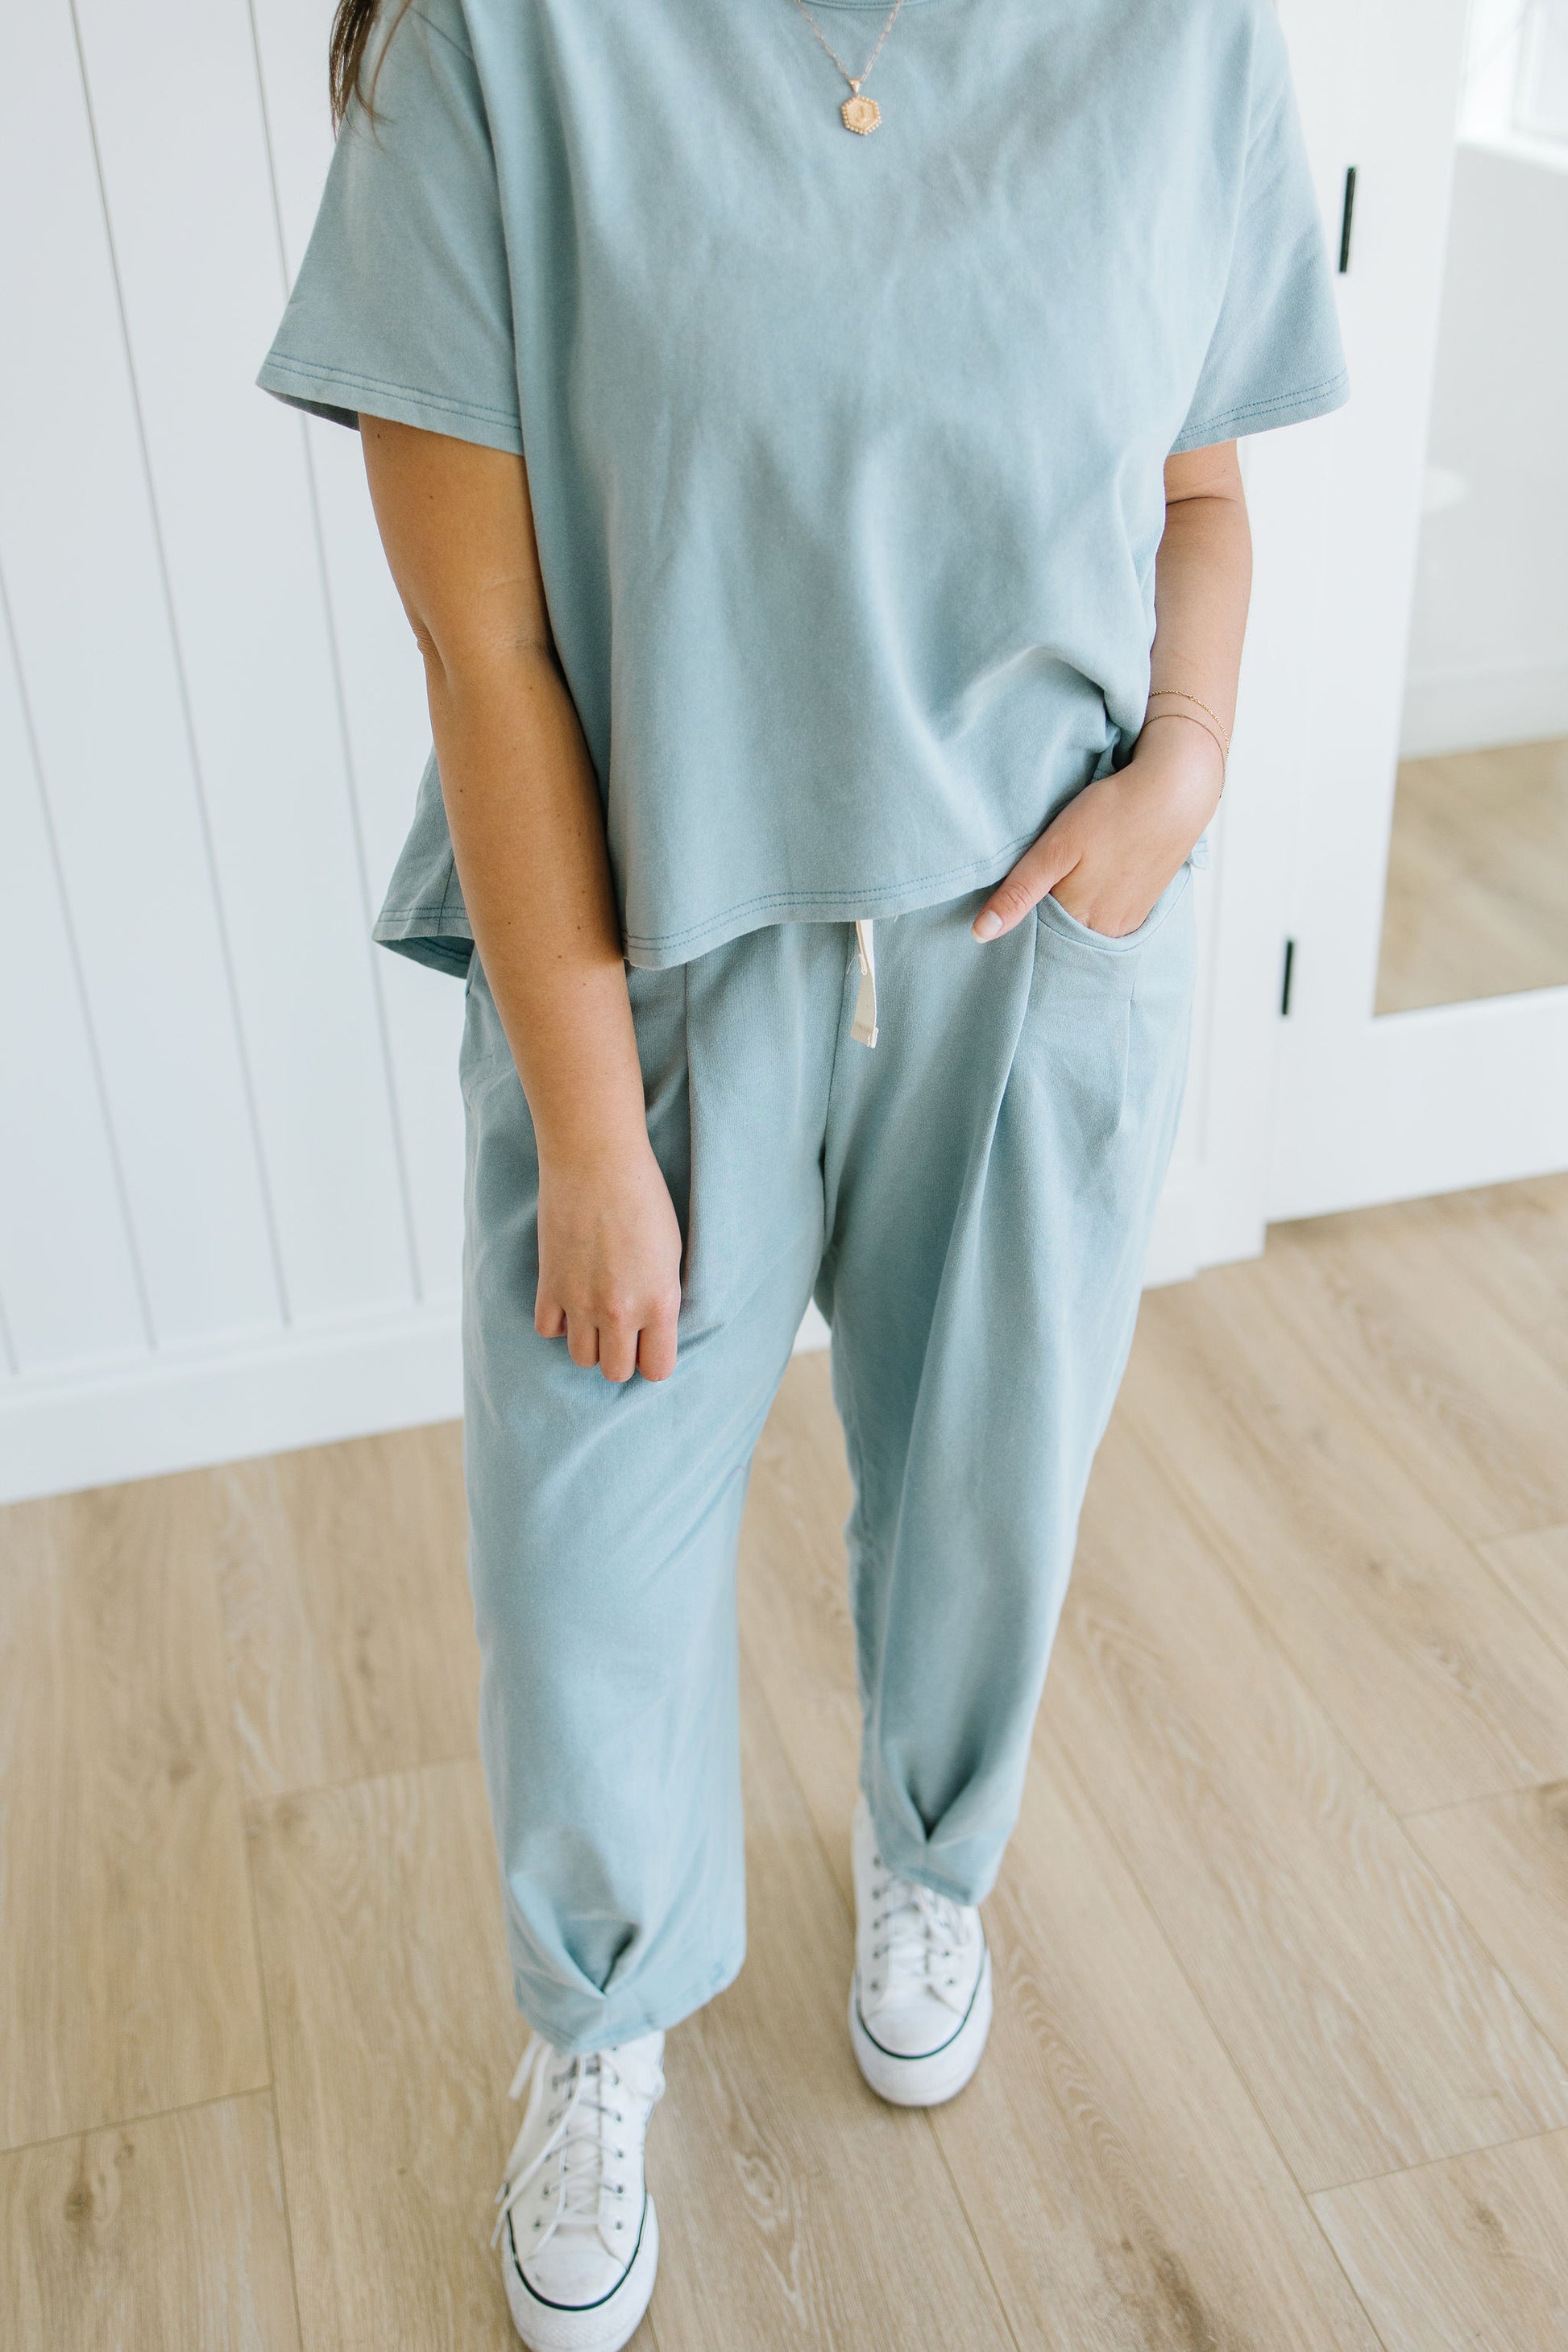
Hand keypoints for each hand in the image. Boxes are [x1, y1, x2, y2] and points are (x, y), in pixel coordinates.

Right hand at [535, 1131, 683, 1382]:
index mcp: (659, 1303)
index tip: (650, 1342)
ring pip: (581, 1357)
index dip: (653, 1359)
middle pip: (615, 1371)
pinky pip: (547, 1330)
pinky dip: (558, 1321)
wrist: (597, 1161)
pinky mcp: (549, 1285)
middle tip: (622, 1328)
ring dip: (589, 1341)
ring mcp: (580, 1301)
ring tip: (595, 1313)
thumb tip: (652, 1327)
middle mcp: (620, 1311)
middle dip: (620, 1355)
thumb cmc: (644, 1197)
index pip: (656, 1370)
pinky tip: (569, 1298)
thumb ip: (661, 1298)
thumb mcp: (672, 1253)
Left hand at [972, 715, 1221, 942]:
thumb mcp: (1056, 848)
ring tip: (1067, 877)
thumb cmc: (1112, 813)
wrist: (1176, 793)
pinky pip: (1106, 921)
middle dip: (1042, 918)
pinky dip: (1093, 908)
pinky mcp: (1141, 910)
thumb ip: (1018, 893)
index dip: (1017, 916)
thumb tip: (980, 934)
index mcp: (1077, 921)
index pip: (1031, 935)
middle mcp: (1103, 932)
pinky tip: (1092, 880)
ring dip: (1068, 912)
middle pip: (1057, 934)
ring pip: (1081, 928)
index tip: (1012, 893)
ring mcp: (1125, 923)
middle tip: (1041, 879)